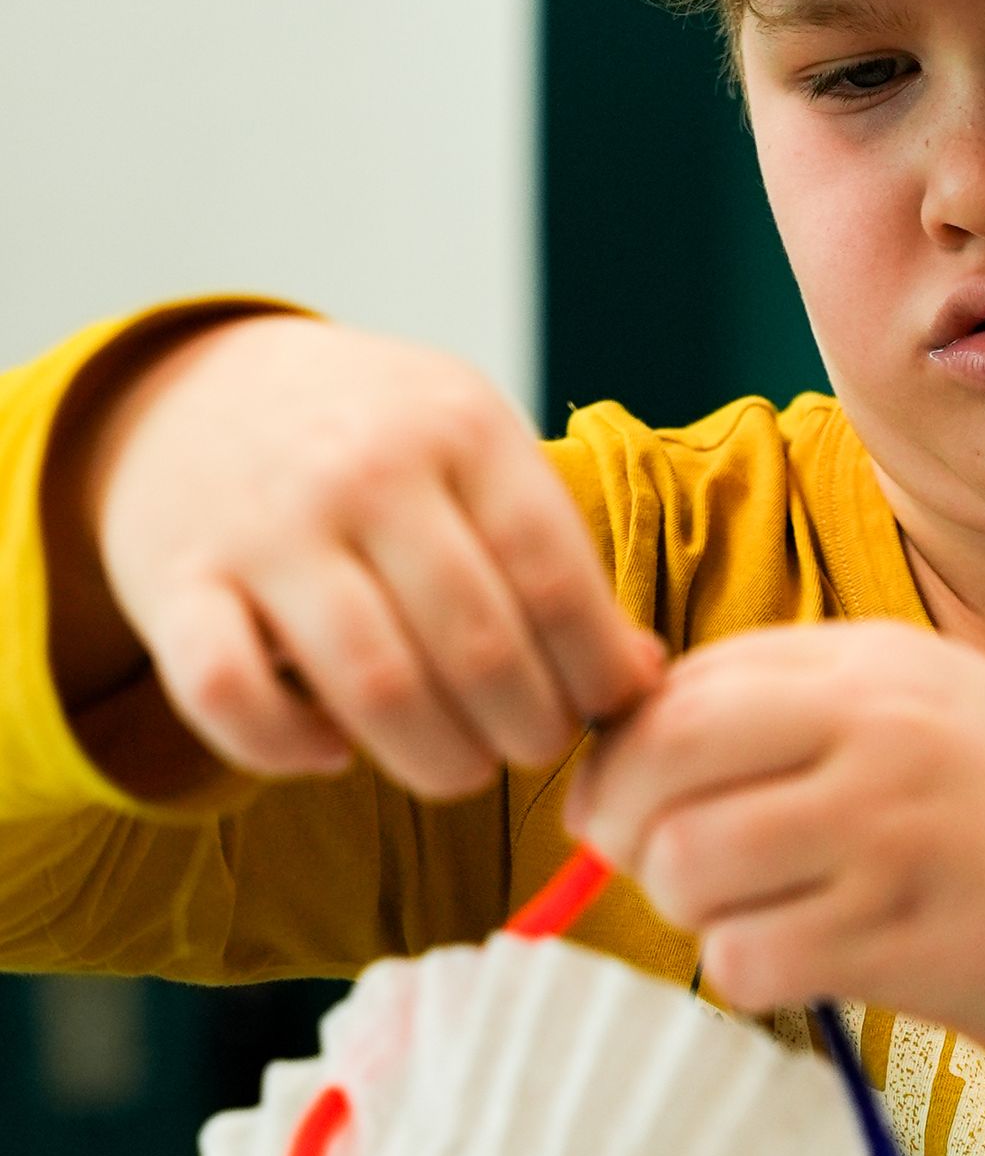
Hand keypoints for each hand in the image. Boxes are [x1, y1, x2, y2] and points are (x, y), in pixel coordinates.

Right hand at [61, 314, 660, 795]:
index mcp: (459, 427)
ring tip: (460, 765)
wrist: (198, 391)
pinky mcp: (173, 585)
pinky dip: (287, 751)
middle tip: (534, 745)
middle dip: (528, 729)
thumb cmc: (374, 439)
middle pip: (477, 647)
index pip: (555, 579)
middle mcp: (363, 471)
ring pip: (374, 687)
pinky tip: (331, 749)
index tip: (608, 709)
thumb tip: (641, 678)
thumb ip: (553, 554)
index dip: (597, 671)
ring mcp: (264, 528)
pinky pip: (230, 701)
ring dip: (437, 759)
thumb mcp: (476, 451)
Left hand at [564, 620, 984, 1125]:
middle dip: (623, 825)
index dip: (626, 755)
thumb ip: (799, 708)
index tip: (637, 801)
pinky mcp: (902, 938)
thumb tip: (635, 748)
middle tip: (659, 863)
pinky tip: (811, 963)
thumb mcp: (931, 705)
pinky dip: (751, 975)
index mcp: (873, 660)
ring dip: (693, 910)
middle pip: (655, 761)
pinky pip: (744, 961)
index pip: (677, 688)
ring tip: (760, 913)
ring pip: (683, 867)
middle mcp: (875, 727)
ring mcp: (889, 830)